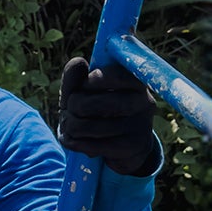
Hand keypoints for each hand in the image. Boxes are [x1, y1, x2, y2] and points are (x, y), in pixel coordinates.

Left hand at [58, 56, 158, 176]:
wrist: (120, 147)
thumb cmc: (96, 111)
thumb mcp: (83, 93)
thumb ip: (76, 78)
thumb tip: (78, 62)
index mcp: (135, 80)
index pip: (112, 76)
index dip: (88, 82)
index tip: (81, 88)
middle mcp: (144, 101)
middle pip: (97, 103)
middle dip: (73, 107)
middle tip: (67, 112)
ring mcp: (141, 126)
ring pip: (92, 126)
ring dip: (71, 127)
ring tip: (69, 127)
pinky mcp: (133, 147)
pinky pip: (95, 146)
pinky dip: (75, 143)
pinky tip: (72, 140)